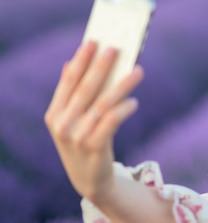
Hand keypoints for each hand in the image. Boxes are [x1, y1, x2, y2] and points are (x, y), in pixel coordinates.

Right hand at [44, 41, 143, 201]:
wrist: (90, 181)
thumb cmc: (84, 142)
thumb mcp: (72, 122)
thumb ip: (71, 96)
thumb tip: (69, 63)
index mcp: (55, 114)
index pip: (68, 82)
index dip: (81, 60)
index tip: (93, 41)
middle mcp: (63, 124)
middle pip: (85, 88)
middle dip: (101, 66)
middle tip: (115, 48)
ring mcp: (77, 137)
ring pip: (103, 103)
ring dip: (122, 85)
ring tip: (138, 71)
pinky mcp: (94, 148)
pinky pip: (112, 122)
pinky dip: (124, 109)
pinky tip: (134, 101)